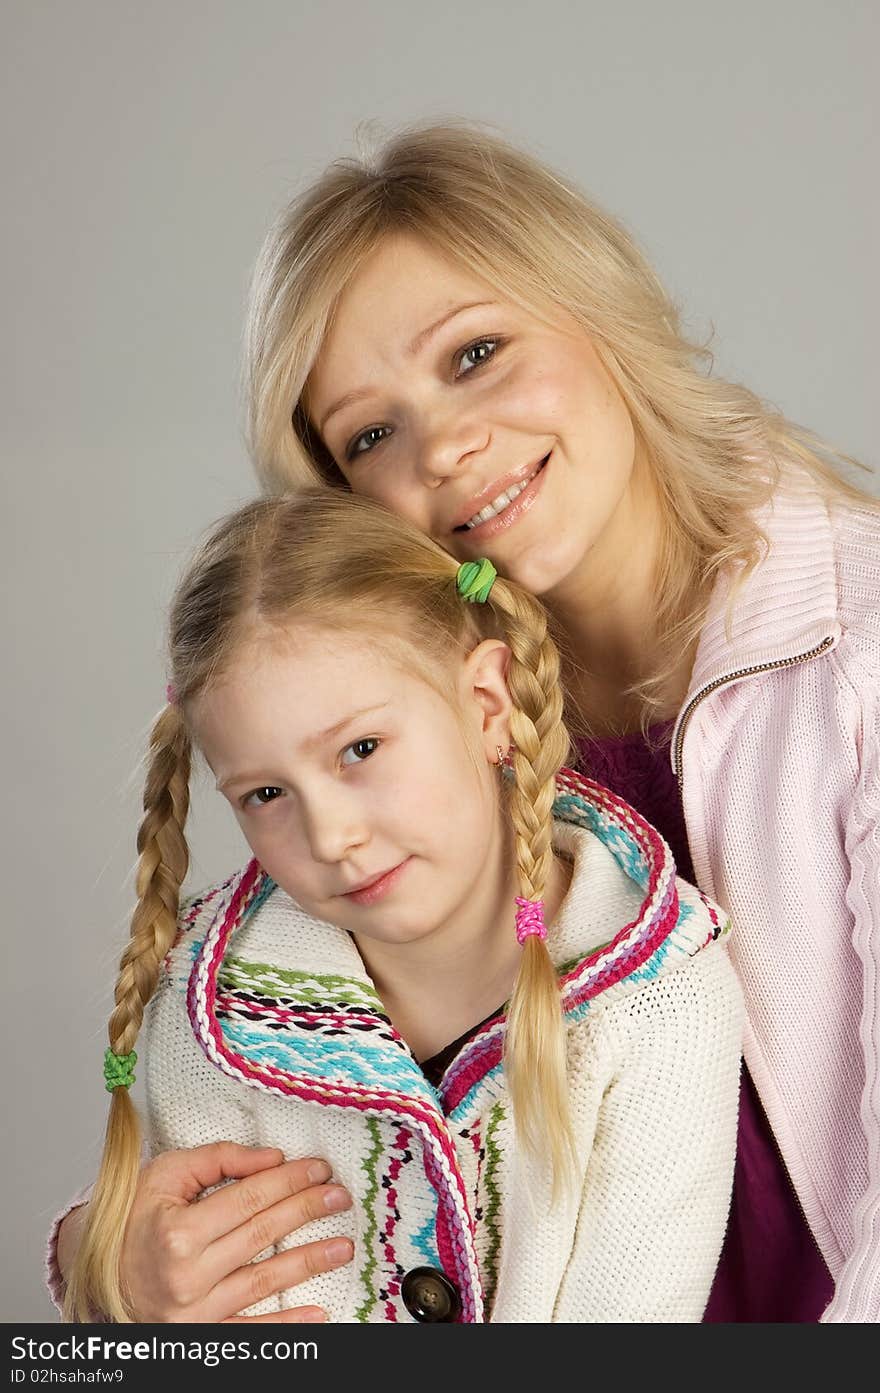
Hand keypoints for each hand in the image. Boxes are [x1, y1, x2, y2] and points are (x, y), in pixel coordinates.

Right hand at [61, 1144, 353, 1321]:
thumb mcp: (167, 1175)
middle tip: (340, 1197)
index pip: (248, 1198)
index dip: (288, 1180)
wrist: (101, 1273)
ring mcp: (194, 1310)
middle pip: (261, 1235)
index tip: (319, 1169)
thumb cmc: (138, 1218)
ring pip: (263, 1281)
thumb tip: (272, 1158)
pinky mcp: (200, 1334)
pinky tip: (317, 1315)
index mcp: (178, 1230)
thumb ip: (219, 1160)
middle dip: (305, 1211)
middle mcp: (187, 1273)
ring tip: (342, 1247)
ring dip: (309, 1263)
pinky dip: (285, 1326)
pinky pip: (248, 1332)